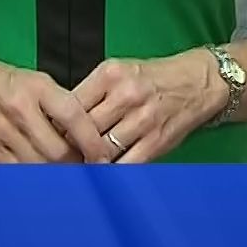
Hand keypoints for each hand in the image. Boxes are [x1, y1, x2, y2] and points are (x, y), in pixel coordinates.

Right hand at [0, 56, 114, 163]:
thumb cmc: (4, 82)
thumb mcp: (37, 82)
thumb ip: (62, 106)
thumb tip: (90, 137)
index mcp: (36, 87)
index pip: (73, 117)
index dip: (92, 141)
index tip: (103, 156)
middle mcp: (18, 108)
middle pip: (57, 151)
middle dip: (77, 164)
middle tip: (88, 167)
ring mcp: (1, 131)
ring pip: (40, 166)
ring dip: (58, 173)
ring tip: (68, 171)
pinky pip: (19, 172)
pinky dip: (35, 176)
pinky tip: (43, 172)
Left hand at [71, 51, 229, 163]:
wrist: (197, 82)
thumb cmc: (152, 79)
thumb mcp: (118, 73)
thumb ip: (91, 94)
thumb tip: (60, 122)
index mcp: (110, 74)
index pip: (71, 105)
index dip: (57, 125)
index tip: (50, 136)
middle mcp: (126, 94)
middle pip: (83, 129)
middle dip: (70, 146)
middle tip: (60, 156)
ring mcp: (142, 118)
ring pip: (102, 149)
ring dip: (89, 161)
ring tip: (79, 166)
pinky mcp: (156, 140)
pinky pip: (126, 164)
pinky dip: (111, 172)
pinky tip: (103, 173)